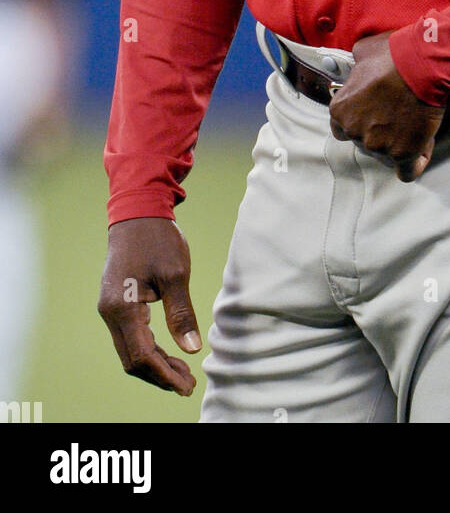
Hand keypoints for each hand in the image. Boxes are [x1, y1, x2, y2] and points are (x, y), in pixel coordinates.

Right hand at [97, 217, 200, 395]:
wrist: (137, 212)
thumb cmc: (158, 238)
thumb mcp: (176, 273)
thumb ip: (181, 313)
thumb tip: (192, 349)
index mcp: (122, 307)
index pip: (142, 355)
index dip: (165, 375)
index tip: (187, 385)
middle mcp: (110, 312)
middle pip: (132, 359)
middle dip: (160, 375)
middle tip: (188, 384)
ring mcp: (110, 308)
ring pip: (130, 350)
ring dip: (155, 364)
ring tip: (183, 373)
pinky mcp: (115, 303)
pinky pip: (130, 336)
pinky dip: (149, 349)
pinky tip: (169, 352)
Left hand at [329, 32, 444, 181]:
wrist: (422, 64)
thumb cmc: (393, 54)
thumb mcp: (363, 51)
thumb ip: (356, 67)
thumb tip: (359, 67)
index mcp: (340, 110)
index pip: (341, 127)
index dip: (358, 119)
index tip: (372, 111)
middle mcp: (355, 131)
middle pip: (364, 141)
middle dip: (378, 131)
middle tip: (397, 113)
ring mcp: (378, 145)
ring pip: (386, 154)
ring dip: (398, 143)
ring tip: (415, 123)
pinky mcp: (403, 154)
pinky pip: (407, 172)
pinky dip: (413, 164)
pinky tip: (419, 152)